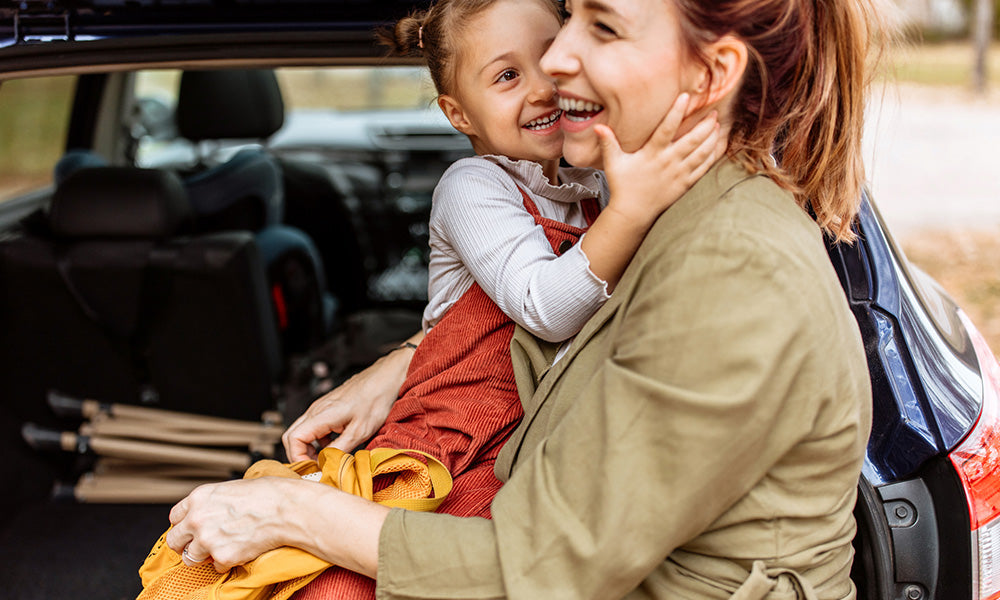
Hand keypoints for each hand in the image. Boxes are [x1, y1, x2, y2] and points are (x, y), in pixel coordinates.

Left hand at [167, 477, 388, 577]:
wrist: (287, 509)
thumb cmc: (269, 494)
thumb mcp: (233, 488)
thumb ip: (214, 501)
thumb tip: (212, 512)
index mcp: (199, 497)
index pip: (174, 517)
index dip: (185, 524)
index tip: (193, 529)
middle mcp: (197, 518)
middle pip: (174, 540)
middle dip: (186, 544)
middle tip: (201, 545)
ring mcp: (208, 539)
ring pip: (190, 558)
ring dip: (205, 556)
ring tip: (224, 548)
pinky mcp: (222, 556)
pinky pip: (216, 567)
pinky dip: (227, 562)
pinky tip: (241, 549)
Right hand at [282, 341, 416, 460]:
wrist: (385, 378)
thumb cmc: (376, 400)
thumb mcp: (360, 431)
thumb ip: (340, 449)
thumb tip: (325, 464)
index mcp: (321, 415)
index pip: (293, 439)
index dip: (298, 457)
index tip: (313, 470)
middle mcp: (316, 410)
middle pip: (292, 436)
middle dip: (300, 455)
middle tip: (316, 468)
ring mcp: (321, 408)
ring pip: (302, 431)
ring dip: (309, 449)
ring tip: (326, 460)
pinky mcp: (328, 408)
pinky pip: (314, 427)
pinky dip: (318, 441)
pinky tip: (334, 447)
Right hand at [597, 93, 724, 225]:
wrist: (633, 213)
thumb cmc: (623, 186)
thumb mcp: (613, 163)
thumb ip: (608, 143)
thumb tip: (598, 127)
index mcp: (652, 154)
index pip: (666, 129)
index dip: (676, 112)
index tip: (686, 97)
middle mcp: (668, 162)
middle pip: (692, 140)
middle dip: (705, 125)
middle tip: (713, 112)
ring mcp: (679, 174)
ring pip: (701, 153)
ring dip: (711, 138)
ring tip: (717, 125)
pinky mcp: (685, 184)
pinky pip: (704, 168)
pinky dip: (713, 156)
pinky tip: (719, 145)